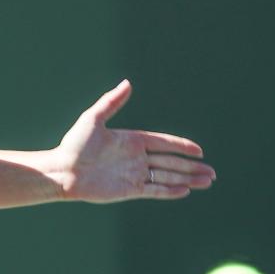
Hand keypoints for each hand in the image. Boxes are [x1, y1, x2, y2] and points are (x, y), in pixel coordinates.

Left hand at [52, 79, 216, 203]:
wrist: (62, 171)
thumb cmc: (74, 145)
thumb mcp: (93, 120)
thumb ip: (111, 102)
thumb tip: (127, 82)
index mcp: (132, 140)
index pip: (164, 143)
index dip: (182, 146)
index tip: (199, 151)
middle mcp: (135, 158)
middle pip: (171, 162)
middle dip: (192, 167)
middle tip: (213, 172)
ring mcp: (133, 174)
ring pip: (166, 177)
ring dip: (187, 179)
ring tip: (207, 181)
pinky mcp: (128, 190)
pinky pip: (154, 190)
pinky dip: (170, 191)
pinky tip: (185, 191)